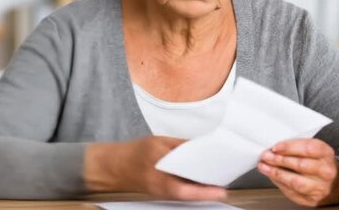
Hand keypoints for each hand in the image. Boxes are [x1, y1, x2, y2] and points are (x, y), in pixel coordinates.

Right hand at [85, 136, 226, 200]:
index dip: (206, 191)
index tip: (222, 190)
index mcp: (162, 178)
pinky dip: (193, 187)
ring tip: (217, 179)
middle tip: (225, 180)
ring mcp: (163, 194)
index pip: (187, 189)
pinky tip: (201, 179)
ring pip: (188, 195)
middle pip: (191, 194)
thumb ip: (181, 146)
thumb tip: (202, 146)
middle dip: (208, 189)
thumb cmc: (135, 153)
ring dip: (202, 189)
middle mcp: (164, 190)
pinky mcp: (163, 193)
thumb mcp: (159, 143)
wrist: (114, 166)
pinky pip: (182, 192)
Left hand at [257, 138, 338, 206]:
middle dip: (279, 160)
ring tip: (264, 167)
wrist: (332, 183)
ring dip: (277, 173)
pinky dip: (279, 183)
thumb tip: (274, 148)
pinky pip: (292, 192)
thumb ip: (295, 146)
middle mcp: (325, 171)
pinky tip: (272, 176)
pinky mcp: (311, 199)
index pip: (308, 148)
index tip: (276, 148)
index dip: (290, 147)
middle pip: (301, 165)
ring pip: (295, 181)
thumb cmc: (318, 162)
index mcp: (326, 154)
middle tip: (266, 156)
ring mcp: (319, 187)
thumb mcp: (312, 149)